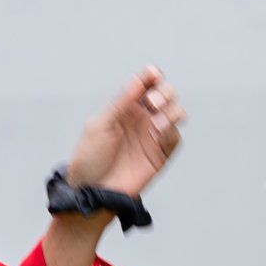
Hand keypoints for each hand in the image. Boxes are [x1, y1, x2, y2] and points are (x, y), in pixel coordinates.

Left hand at [65, 64, 186, 196]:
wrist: (92, 191)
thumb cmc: (89, 159)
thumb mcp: (99, 125)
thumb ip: (120, 102)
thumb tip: (138, 79)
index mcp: (125, 107)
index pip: (146, 84)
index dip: (152, 75)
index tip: (152, 75)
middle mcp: (142, 118)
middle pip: (166, 94)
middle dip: (164, 93)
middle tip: (151, 104)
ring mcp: (152, 136)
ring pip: (176, 112)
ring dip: (171, 111)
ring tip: (156, 123)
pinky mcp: (160, 154)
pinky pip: (176, 137)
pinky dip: (172, 132)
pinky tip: (159, 135)